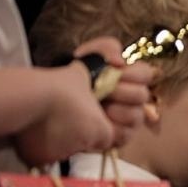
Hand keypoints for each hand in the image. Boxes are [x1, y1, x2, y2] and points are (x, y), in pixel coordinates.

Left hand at [13, 37, 153, 166]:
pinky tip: (104, 123)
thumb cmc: (65, 81)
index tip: (118, 72)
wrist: (42, 104)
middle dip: (124, 91)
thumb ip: (106, 47)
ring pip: (137, 116)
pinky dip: (118, 129)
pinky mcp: (110, 138)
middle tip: (104, 91)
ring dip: (121, 111)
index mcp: (122, 79)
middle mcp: (124, 99)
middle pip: (142, 95)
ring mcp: (119, 120)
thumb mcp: (85, 56)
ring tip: (102, 110)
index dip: (135, 74)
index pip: (145, 74)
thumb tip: (121, 61)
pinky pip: (126, 135)